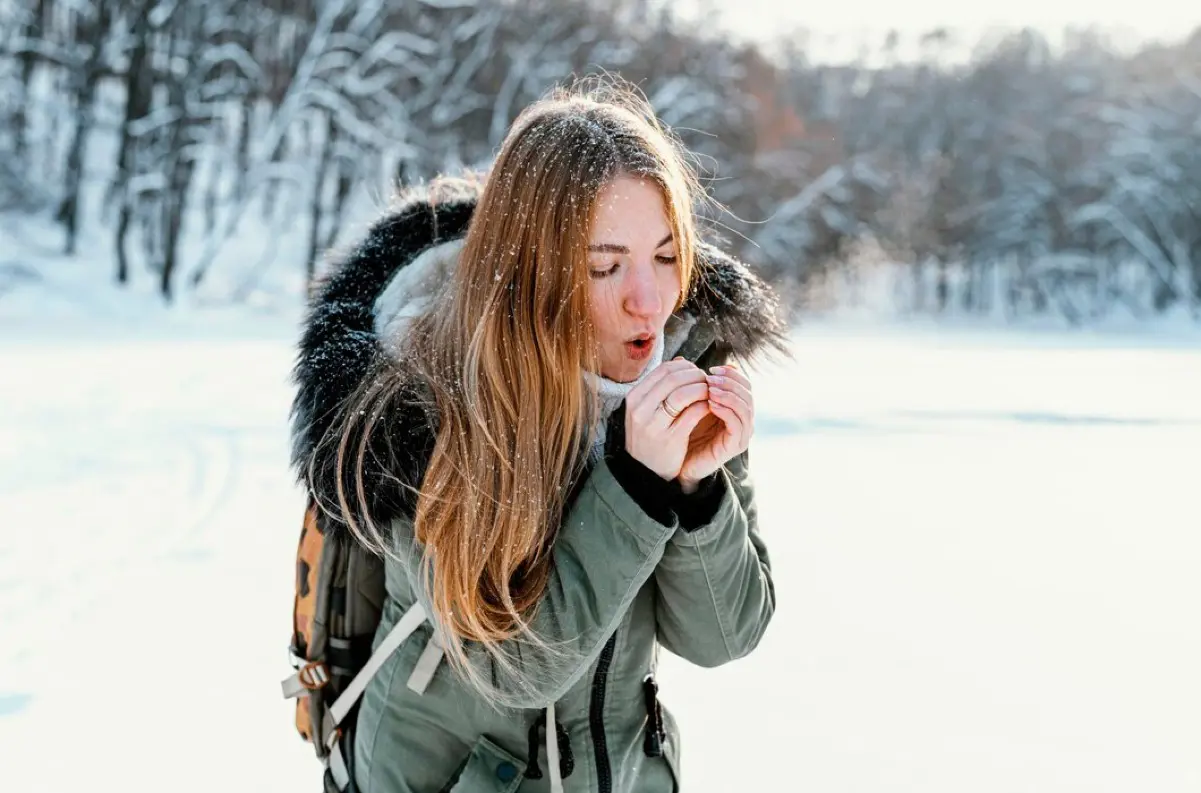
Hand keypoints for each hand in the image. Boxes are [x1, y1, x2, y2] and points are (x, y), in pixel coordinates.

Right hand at [624, 358, 711, 480]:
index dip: (685, 367)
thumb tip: (681, 360)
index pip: (663, 370)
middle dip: (696, 376)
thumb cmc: (649, 436)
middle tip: (708, 381)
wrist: (645, 472)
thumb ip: (661, 386)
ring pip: (683, 394)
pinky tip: (710, 408)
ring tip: (710, 393)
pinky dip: (705, 406)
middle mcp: (640, 410)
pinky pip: (693, 414)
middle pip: (674, 378)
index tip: (696, 372)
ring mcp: (654, 425)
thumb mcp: (646, 410)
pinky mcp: (670, 439)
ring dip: (702, 389)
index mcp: (634, 398)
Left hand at [678, 363, 753, 489]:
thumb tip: (680, 358)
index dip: (731, 373)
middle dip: (730, 382)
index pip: (744, 384)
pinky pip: (738, 424)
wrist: (680, 462)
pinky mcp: (735, 445)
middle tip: (711, 376)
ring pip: (746, 407)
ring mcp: (741, 433)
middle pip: (748, 393)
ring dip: (729, 394)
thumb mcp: (687, 402)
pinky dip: (727, 410)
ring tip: (710, 388)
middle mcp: (743, 419)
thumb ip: (689, 384)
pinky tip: (711, 404)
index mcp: (736, 407)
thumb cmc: (684, 430)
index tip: (711, 368)